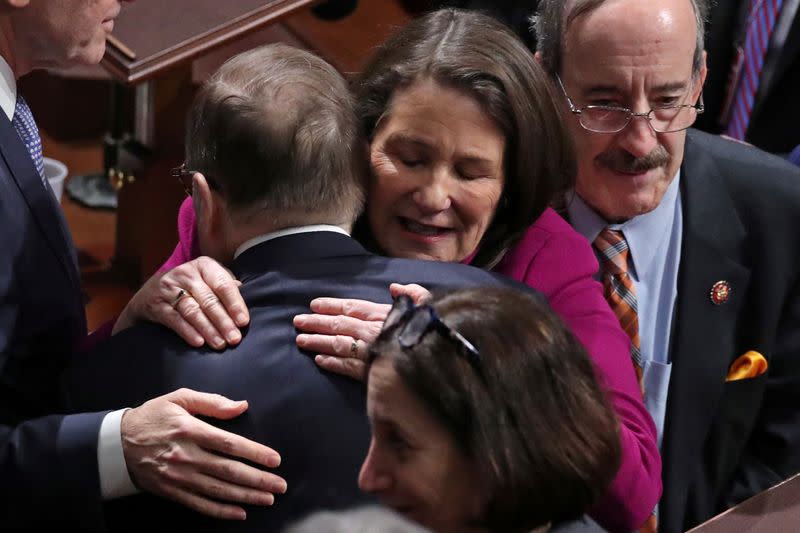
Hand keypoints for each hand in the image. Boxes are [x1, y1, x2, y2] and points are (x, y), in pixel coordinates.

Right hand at [113, 257, 248, 349]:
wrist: (152, 290)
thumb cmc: (192, 286)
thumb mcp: (208, 279)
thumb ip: (226, 285)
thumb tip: (244, 291)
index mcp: (204, 265)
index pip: (223, 284)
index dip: (235, 304)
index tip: (243, 322)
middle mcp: (186, 274)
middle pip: (208, 300)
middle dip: (223, 321)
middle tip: (234, 338)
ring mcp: (169, 289)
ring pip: (192, 311)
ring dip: (208, 329)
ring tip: (220, 344)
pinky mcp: (157, 305)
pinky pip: (174, 320)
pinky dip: (188, 332)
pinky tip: (199, 342)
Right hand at [121, 388, 286, 519]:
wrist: (116, 443)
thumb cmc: (153, 416)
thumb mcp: (179, 398)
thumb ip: (212, 402)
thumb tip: (241, 406)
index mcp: (190, 430)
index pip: (229, 444)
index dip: (255, 453)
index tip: (275, 460)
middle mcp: (186, 456)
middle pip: (228, 471)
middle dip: (258, 480)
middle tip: (280, 486)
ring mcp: (178, 476)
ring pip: (218, 490)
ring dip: (245, 497)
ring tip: (267, 499)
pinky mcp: (171, 491)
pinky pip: (199, 504)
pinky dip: (220, 511)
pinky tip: (239, 513)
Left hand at [293, 283, 431, 380]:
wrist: (439, 362)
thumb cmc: (434, 333)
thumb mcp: (429, 306)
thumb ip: (413, 293)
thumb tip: (394, 287)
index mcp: (384, 314)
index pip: (352, 307)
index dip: (331, 305)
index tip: (313, 304)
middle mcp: (373, 332)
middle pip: (339, 324)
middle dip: (316, 322)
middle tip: (297, 321)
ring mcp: (370, 353)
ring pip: (337, 344)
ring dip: (317, 341)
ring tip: (300, 340)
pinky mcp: (371, 373)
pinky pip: (346, 367)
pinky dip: (331, 363)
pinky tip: (318, 361)